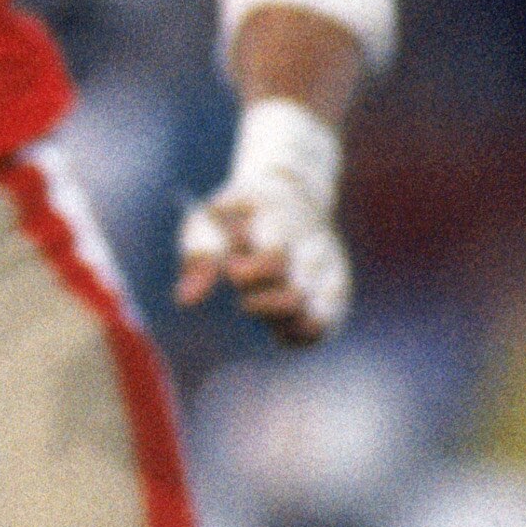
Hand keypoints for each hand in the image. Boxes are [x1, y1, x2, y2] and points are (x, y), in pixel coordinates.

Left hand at [175, 100, 350, 343]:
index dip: (249, 275)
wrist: (293, 193)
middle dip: (262, 303)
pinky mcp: (338, 290)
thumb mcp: (211, 220)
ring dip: (279, 320)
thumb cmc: (238, 216)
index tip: (234, 271)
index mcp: (281, 220)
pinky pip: (323, 328)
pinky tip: (278, 322)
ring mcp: (330, 269)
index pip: (274, 259)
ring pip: (315, 316)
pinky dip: (296, 333)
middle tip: (247, 292)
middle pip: (295, 294)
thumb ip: (199, 255)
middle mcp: (313, 246)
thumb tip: (188, 301)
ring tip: (261, 304)